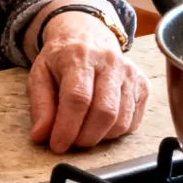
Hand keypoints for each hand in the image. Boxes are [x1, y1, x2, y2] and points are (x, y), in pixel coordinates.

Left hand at [28, 11, 148, 153]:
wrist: (87, 37)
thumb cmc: (61, 60)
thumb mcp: (39, 76)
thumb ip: (40, 106)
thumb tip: (40, 135)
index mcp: (79, 56)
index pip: (78, 98)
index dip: (67, 128)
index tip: (57, 145)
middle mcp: (110, 62)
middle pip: (104, 112)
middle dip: (85, 137)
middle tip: (71, 142)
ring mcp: (131, 73)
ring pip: (121, 121)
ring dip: (100, 137)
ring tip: (83, 131)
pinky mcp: (143, 86)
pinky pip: (133, 122)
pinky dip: (115, 132)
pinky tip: (100, 123)